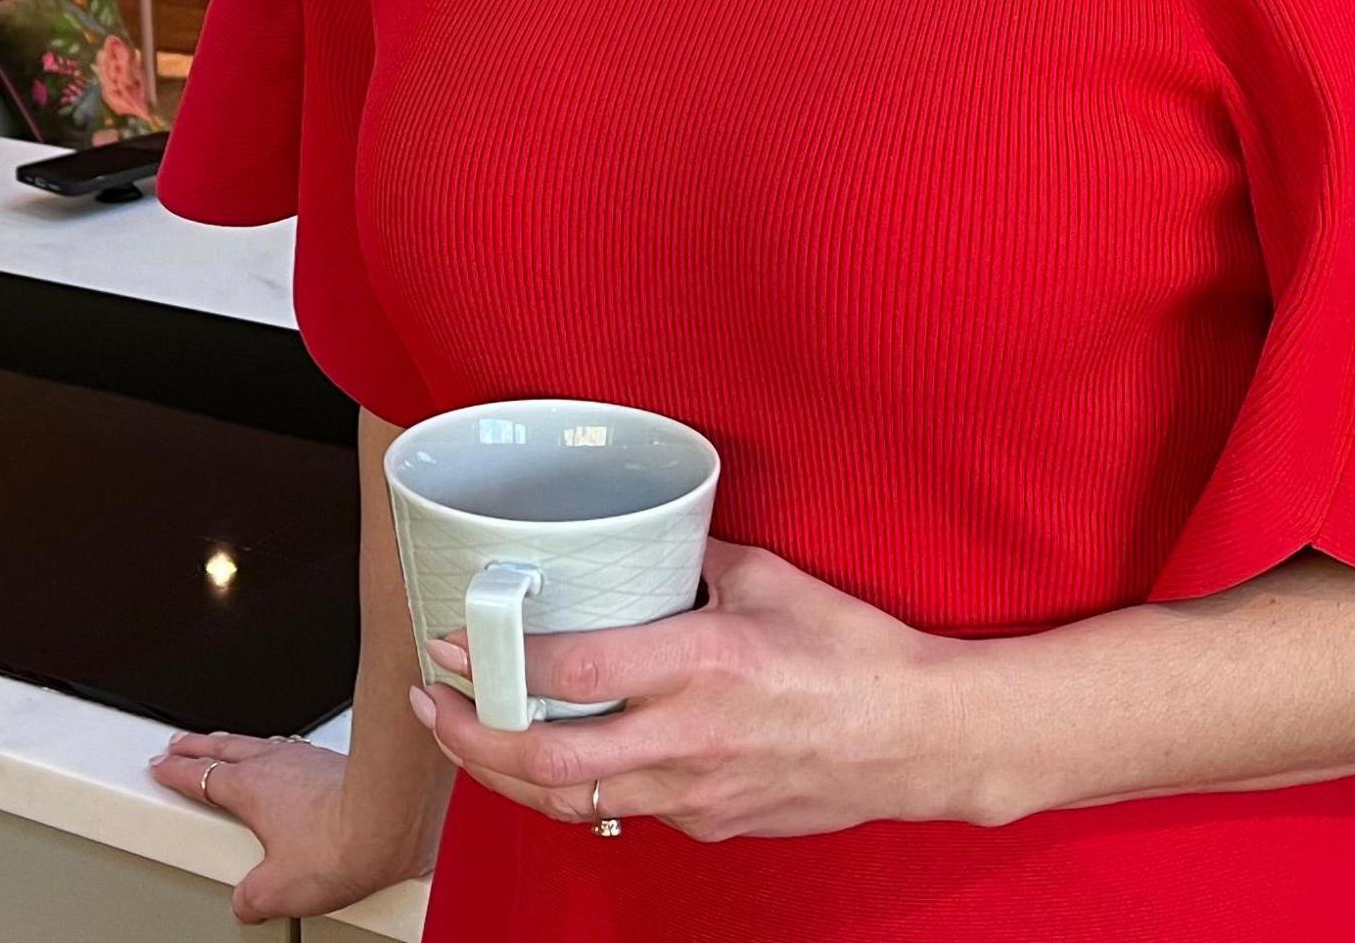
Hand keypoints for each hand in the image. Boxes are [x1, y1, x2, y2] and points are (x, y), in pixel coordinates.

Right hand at [149, 731, 436, 923]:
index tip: (161, 766)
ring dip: (238, 744)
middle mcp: (276, 766)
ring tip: (227, 747)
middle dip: (198, 746)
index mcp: (249, 788)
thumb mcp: (279, 888)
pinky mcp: (337, 763)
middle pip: (225, 747)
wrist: (392, 819)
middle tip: (180, 744)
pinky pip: (295, 751)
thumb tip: (247, 904)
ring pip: (260, 744)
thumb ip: (252, 898)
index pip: (201, 776)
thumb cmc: (341, 843)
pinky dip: (279, 753)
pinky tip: (290, 763)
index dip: (176, 773)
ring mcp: (308, 760)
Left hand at [415, 539, 971, 842]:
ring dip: (505, 773)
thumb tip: (641, 531)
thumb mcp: (772, 580)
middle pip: (547, 758)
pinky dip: (574, 789)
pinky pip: (624, 809)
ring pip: (572, 799)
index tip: (451, 641)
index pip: (572, 669)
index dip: (498, 660)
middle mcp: (691, 737)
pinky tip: (550, 762)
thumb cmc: (857, 654)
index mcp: (703, 662)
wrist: (922, 739)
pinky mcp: (710, 823)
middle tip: (432, 705)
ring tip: (467, 739)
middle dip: (471, 736)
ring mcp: (698, 793)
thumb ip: (696, 557)